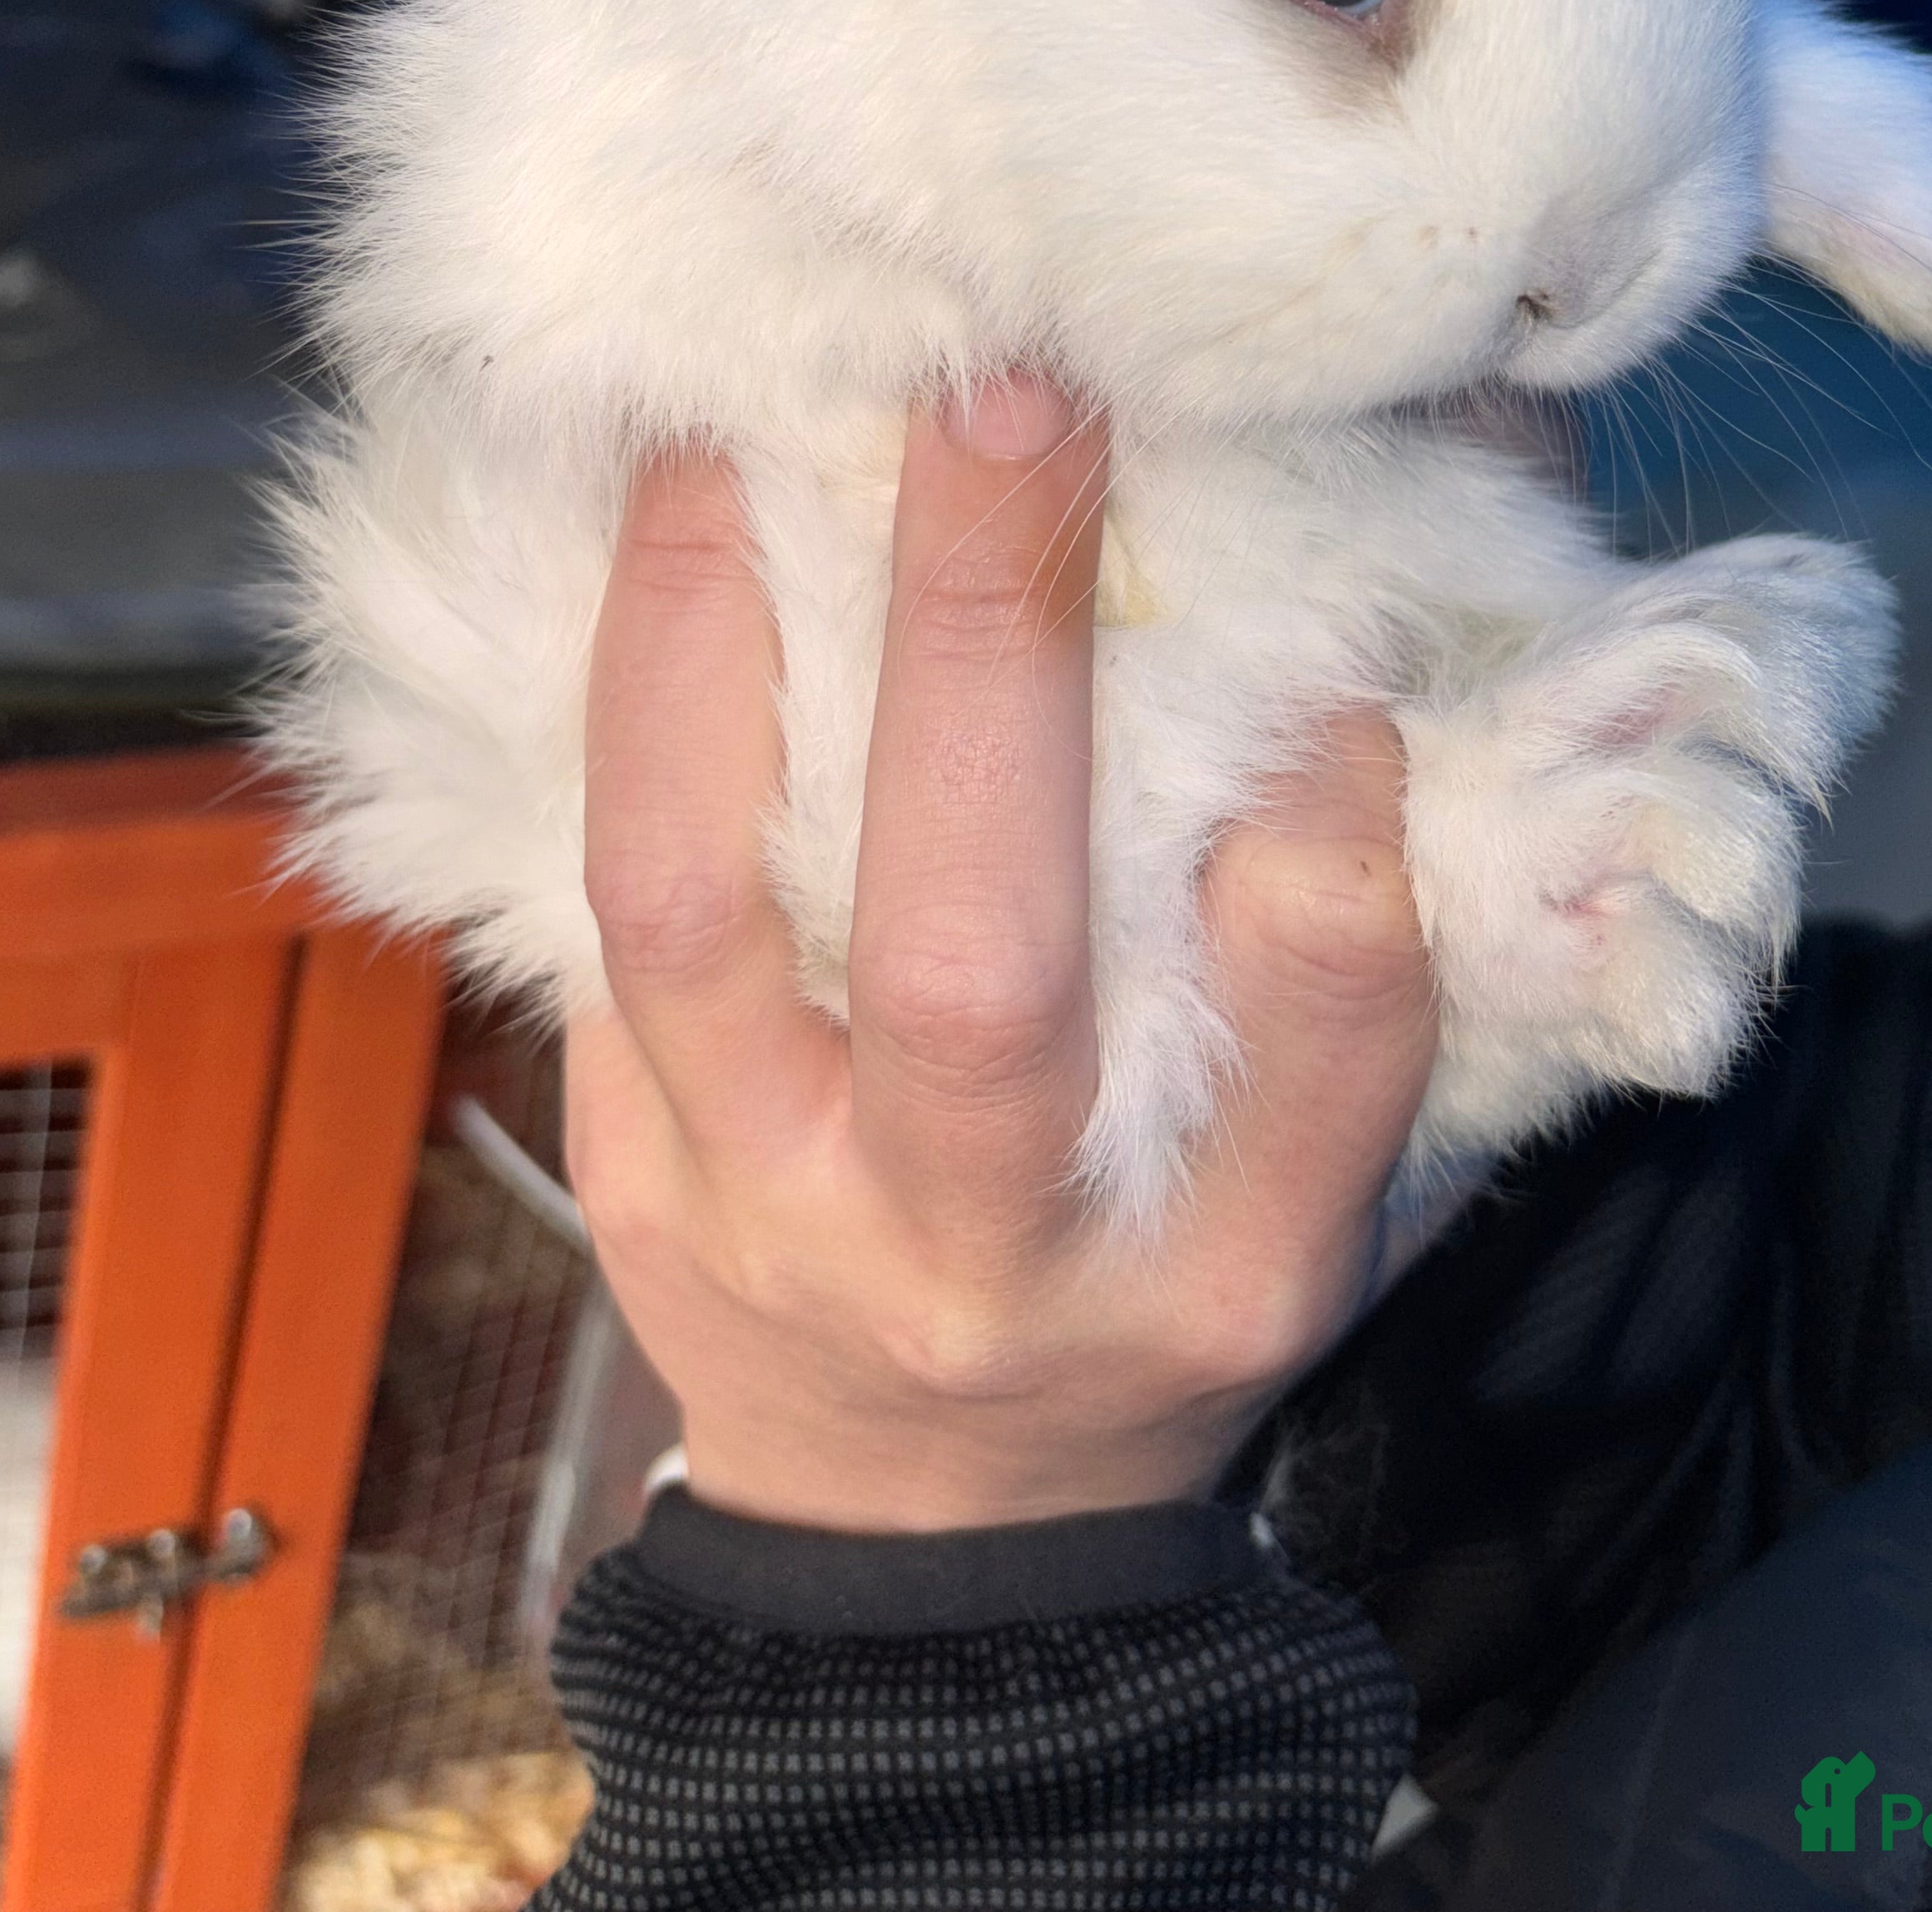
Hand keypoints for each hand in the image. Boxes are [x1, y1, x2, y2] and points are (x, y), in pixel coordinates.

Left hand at [564, 375, 1434, 1533]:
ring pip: (700, 917)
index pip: (1317, 1061)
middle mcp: (991, 1257)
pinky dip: (616, 708)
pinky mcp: (622, 1167)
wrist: (924, 1533)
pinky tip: (654, 537)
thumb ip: (1340, 966)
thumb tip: (1342, 659)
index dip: (1335, 853)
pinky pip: (590, 915)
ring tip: (736, 425)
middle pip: (980, 966)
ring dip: (708, 641)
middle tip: (1013, 398)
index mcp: (1225, 1261)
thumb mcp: (1311, 1188)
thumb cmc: (1155, 1288)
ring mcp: (770, 1222)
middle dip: (989, 645)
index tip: (1337, 664)